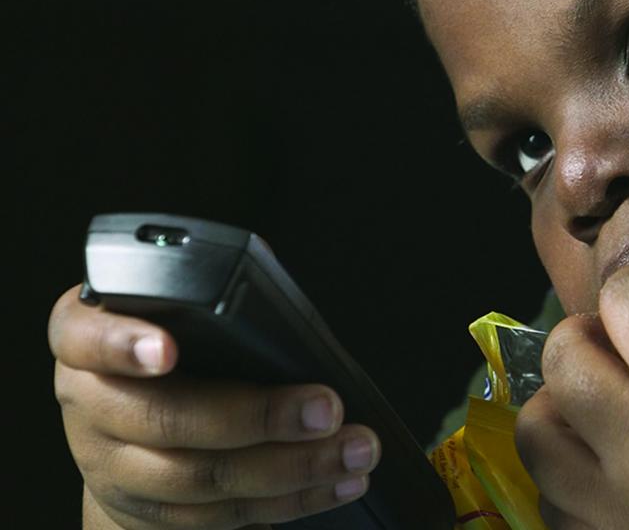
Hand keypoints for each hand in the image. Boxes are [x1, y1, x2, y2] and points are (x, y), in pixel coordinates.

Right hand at [49, 285, 380, 529]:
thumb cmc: (174, 354)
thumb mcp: (174, 318)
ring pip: (201, 478)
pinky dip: (291, 499)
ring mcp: (115, 467)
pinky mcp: (150, 514)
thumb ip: (211, 312)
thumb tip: (282, 316)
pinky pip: (223, 515)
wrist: (130, 433)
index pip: (84, 337)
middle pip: (165, 419)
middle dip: (258, 417)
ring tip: (352, 450)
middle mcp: (92, 405)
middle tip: (325, 409)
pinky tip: (337, 481)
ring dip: (292, 467)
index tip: (167, 349)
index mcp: (87, 342)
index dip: (123, 344)